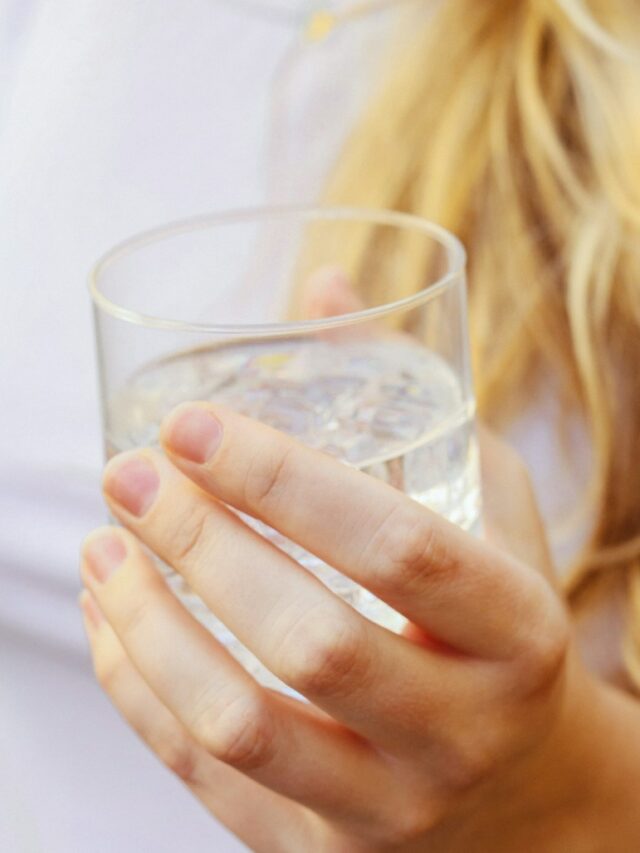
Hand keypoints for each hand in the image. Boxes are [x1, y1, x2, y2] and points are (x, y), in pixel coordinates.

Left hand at [79, 405, 631, 851]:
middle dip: (199, 544)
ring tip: (101, 546)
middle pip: (311, 641)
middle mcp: (459, 730)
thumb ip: (411, 403)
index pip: (400, 551)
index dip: (287, 482)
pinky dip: (141, 692)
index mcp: (517, 634)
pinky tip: (110, 619)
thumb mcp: (490, 513)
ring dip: (150, 627)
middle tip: (128, 474)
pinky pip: (210, 779)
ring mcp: (389, 808)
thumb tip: (322, 292)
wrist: (534, 797)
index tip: (193, 424)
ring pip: (244, 726)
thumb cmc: (507, 633)